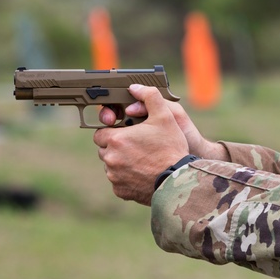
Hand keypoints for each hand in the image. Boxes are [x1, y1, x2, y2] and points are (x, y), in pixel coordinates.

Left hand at [94, 85, 190, 204]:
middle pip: (105, 149)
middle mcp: (111, 158)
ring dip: (121, 162)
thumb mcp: (165, 116)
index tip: (126, 133)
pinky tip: (142, 173)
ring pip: (111, 166)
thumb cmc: (171, 148)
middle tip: (136, 146)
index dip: (114, 131)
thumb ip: (149, 96)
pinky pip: (118, 182)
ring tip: (141, 160)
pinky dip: (127, 178)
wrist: (178, 180)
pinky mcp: (121, 191)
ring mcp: (114, 177)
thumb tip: (135, 88)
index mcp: (116, 139)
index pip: (101, 132)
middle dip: (117, 146)